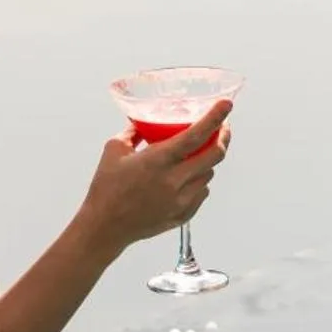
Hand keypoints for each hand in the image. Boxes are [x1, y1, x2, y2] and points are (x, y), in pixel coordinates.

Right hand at [80, 100, 233, 251]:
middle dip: (223, 137)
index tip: (226, 104)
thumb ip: (132, 132)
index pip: (196, 134)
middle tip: (221, 128)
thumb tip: (143, 122)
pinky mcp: (183, 215)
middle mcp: (174, 180)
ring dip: (208, 160)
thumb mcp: (114, 150)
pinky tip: (187, 178)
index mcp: (158, 160)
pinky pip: (202, 192)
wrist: (105, 226)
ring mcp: (181, 200)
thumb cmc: (106, 188)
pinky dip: (199, 181)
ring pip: (209, 174)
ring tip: (197, 154)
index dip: (215, 117)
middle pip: (215, 155)